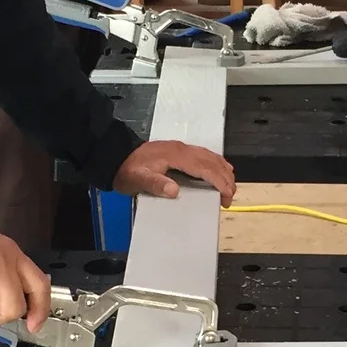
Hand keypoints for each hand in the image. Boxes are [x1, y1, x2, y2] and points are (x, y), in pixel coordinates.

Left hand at [112, 139, 236, 205]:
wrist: (116, 157)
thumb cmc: (127, 170)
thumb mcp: (138, 180)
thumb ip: (156, 184)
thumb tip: (174, 190)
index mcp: (176, 155)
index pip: (205, 167)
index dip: (219, 181)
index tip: (226, 196)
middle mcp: (182, 149)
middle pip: (212, 161)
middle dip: (225, 178)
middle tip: (230, 197)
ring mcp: (181, 148)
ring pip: (210, 156)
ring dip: (223, 170)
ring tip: (229, 187)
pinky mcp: (178, 151)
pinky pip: (203, 155)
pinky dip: (215, 164)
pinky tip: (218, 170)